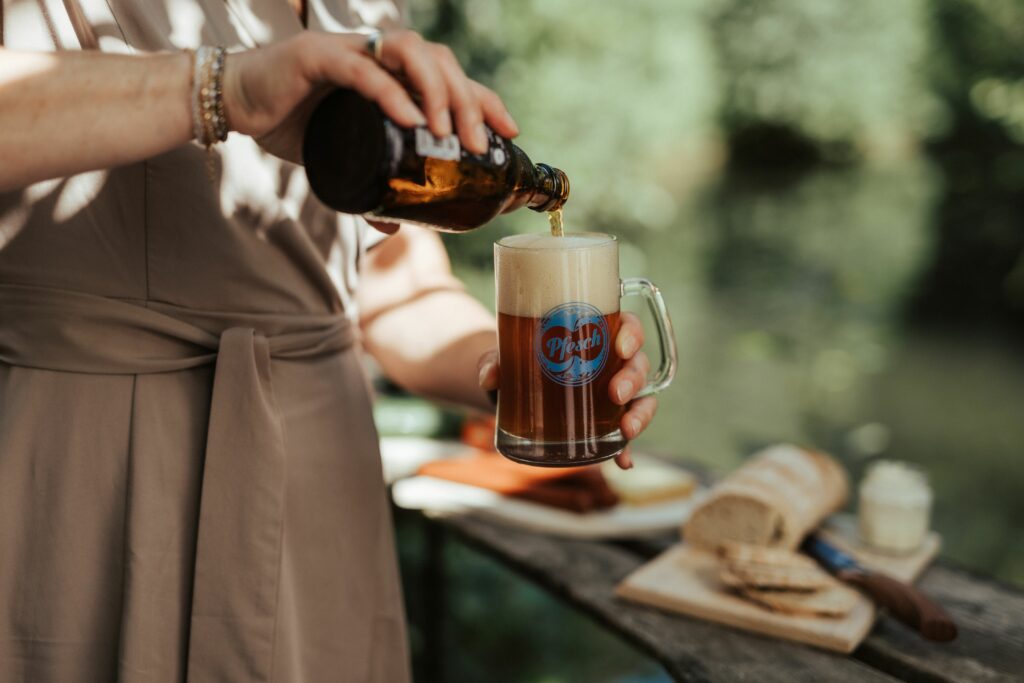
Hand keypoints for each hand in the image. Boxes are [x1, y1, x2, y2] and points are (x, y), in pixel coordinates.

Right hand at [221, 30, 518, 162]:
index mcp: (388, 71)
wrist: (232, 103)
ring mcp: (347, 50)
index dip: (482, 98)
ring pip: (409, 54)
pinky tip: (412, 119)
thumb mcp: (341, 161)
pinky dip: (389, 93)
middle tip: (480, 144)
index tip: (509, 130)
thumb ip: (368, 190)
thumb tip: (395, 229)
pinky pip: (361, 70)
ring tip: (450, 132)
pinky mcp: (315, 56)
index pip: (448, 76)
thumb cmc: (289, 123)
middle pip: (438, 61)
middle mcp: (375, 53)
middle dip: (468, 100)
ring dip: (438, 90)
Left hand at [477, 312, 656, 469]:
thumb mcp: (504, 356)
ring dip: (641, 415)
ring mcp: (613, 393)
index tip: (621, 345)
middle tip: (616, 394)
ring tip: (627, 430)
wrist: (512, 387)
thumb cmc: (517, 359)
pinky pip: (623, 434)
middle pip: (638, 364)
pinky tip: (623, 461)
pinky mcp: (606, 422)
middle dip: (633, 379)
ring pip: (641, 399)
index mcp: (596, 333)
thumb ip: (495, 362)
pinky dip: (625, 448)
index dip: (633, 333)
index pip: (627, 326)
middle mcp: (612, 362)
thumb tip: (490, 377)